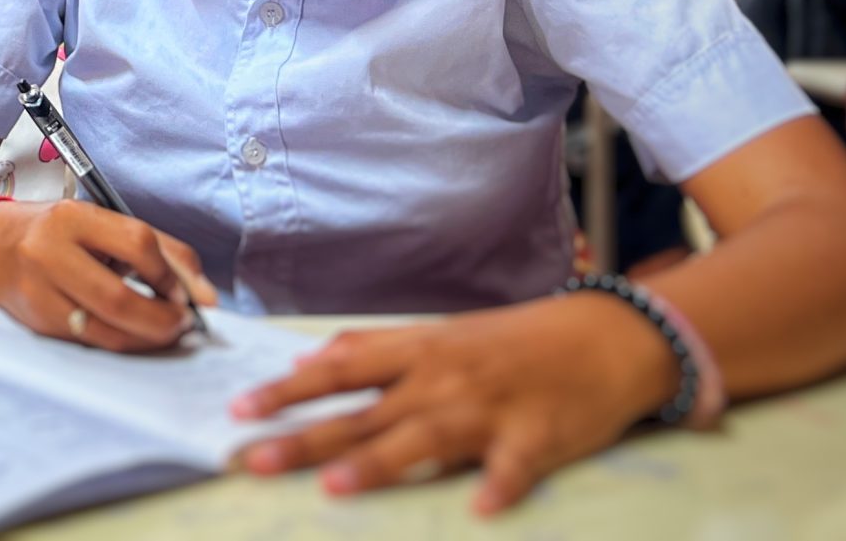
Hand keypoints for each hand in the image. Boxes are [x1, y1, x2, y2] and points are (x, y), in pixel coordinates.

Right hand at [0, 198, 215, 352]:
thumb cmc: (58, 234)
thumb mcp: (102, 224)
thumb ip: (159, 250)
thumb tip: (207, 297)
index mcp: (72, 217)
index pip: (136, 243)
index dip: (171, 274)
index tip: (187, 293)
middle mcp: (49, 252)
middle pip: (120, 298)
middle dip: (163, 319)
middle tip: (183, 323)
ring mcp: (39, 291)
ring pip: (106, 329)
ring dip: (147, 337)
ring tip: (164, 331)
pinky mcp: (37, 322)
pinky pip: (91, 341)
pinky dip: (122, 342)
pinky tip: (133, 334)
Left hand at [233, 292, 677, 514]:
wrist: (606, 337)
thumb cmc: (516, 340)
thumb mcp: (440, 334)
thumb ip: (377, 348)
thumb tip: (312, 359)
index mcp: (420, 350)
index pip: (340, 368)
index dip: (288, 389)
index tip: (239, 410)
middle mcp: (444, 378)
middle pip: (365, 412)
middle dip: (305, 437)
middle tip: (252, 460)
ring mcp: (490, 408)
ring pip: (424, 439)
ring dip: (379, 463)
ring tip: (333, 486)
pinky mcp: (538, 437)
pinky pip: (513, 468)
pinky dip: (497, 488)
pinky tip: (478, 509)